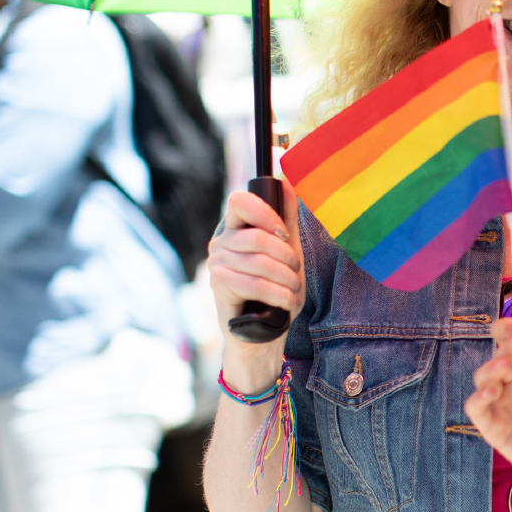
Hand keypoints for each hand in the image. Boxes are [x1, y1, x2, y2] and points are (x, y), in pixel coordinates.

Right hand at [208, 178, 304, 357]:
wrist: (264, 330)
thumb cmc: (275, 289)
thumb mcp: (287, 251)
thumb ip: (286, 218)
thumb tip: (289, 180)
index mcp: (236, 228)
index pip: (240, 201)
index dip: (265, 213)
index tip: (284, 233)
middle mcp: (221, 242)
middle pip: (256, 236)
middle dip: (286, 256)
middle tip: (295, 271)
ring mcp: (216, 264)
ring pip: (260, 263)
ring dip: (287, 279)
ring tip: (293, 290)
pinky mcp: (218, 286)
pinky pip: (255, 284)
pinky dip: (279, 295)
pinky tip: (287, 303)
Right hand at [465, 319, 511, 495]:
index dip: (508, 329)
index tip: (511, 323)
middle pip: (498, 356)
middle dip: (504, 347)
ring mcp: (502, 404)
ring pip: (483, 379)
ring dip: (490, 369)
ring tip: (505, 366)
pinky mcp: (494, 427)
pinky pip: (477, 410)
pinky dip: (478, 399)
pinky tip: (489, 393)